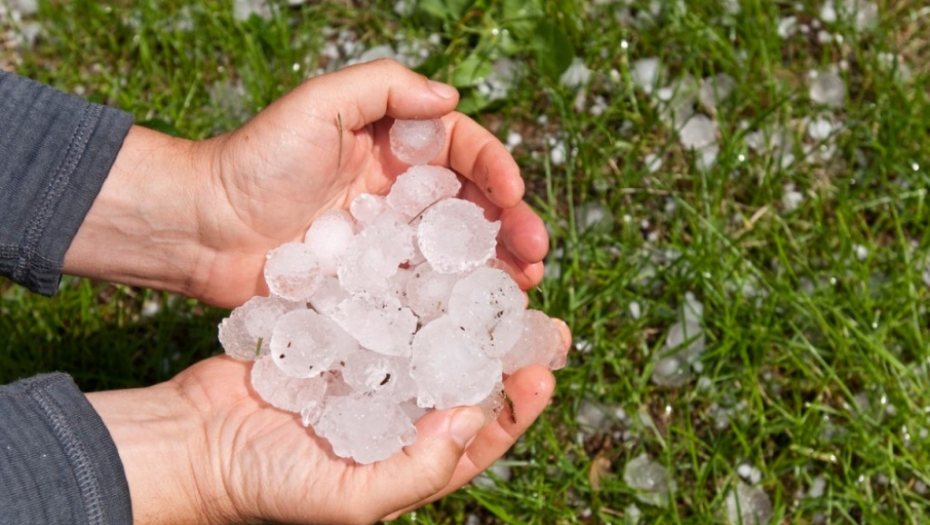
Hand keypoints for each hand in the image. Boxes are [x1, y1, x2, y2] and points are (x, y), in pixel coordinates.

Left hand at [64, 59, 548, 307]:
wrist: (203, 227)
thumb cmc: (257, 159)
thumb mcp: (319, 104)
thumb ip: (385, 88)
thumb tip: (451, 97)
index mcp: (396, 145)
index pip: (464, 152)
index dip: (497, 171)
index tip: (515, 195)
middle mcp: (401, 192)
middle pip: (472, 206)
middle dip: (511, 227)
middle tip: (537, 255)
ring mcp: (389, 242)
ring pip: (458, 252)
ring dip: (497, 268)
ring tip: (525, 288)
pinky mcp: (373, 285)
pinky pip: (424, 290)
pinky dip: (457, 302)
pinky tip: (482, 317)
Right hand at [88, 319, 568, 524]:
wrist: (193, 443)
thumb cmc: (269, 485)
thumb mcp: (350, 499)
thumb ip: (417, 470)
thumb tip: (472, 421)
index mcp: (409, 459)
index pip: (479, 437)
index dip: (518, 409)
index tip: (545, 372)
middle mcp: (397, 416)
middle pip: (464, 381)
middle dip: (501, 351)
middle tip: (538, 316)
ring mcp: (369, 375)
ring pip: (429, 341)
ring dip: (462, 315)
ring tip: (493, 281)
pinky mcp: (339, 340)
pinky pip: (384, 315)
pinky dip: (407, 295)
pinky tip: (430, 267)